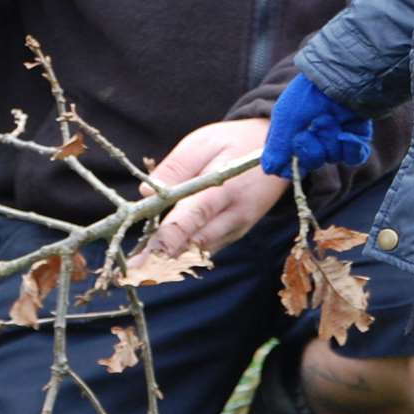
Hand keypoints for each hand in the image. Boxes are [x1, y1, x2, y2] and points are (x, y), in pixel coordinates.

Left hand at [131, 118, 282, 261]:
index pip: (194, 216)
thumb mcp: (203, 143)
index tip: (149, 255)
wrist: (279, 151)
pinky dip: (186, 255)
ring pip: (200, 251)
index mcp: (224, 189)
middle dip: (163, 257)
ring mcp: (238, 228)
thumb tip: (146, 193)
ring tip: (141, 270)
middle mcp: (234, 215)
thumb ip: (176, 167)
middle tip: (134, 271)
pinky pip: (208, 249)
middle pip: (194, 243)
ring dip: (171, 260)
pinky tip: (161, 260)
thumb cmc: (235, 142)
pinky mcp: (237, 233)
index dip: (170, 237)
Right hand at [260, 75, 372, 177]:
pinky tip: (346, 134)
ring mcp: (334, 142)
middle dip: (311, 149)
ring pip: (331, 158)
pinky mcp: (355, 141)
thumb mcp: (285, 119)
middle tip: (311, 130)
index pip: (289, 165)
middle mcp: (313, 142)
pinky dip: (350, 147)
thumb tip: (269, 171)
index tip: (291, 159)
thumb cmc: (307, 96)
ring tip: (330, 121)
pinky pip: (353, 158)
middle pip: (311, 163)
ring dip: (330, 141)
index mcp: (292, 137)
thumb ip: (276, 146)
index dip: (291, 165)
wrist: (340, 81)